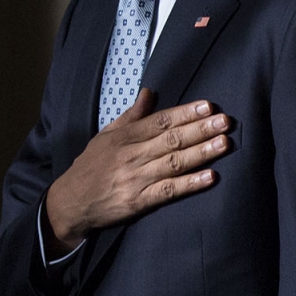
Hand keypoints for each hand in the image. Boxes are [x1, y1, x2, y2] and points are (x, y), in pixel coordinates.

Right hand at [42, 88, 230, 251]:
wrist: (69, 203)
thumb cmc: (90, 166)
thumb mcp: (106, 136)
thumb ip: (131, 116)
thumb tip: (149, 92)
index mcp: (125, 137)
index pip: (160, 121)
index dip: (185, 114)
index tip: (208, 107)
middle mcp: (131, 156)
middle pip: (171, 140)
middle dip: (200, 130)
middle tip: (225, 122)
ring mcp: (135, 179)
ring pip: (173, 163)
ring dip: (201, 153)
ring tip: (224, 143)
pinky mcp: (138, 202)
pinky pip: (168, 191)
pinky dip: (190, 184)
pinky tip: (209, 177)